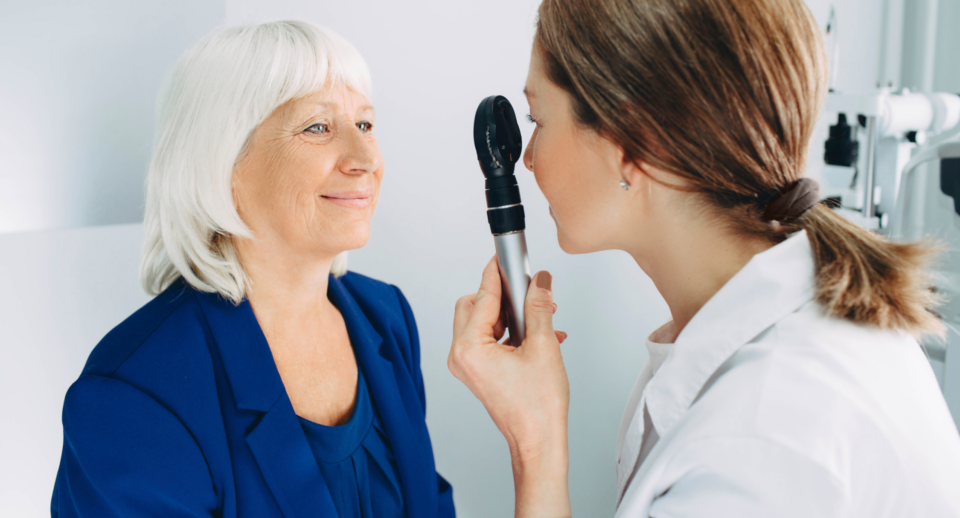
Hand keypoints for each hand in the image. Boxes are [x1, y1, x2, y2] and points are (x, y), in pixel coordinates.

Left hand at [449, 256, 570, 516]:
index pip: (483, 296)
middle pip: (474, 305)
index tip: (505, 256)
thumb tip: (539, 282)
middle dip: (504, 297)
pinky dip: (510, 333)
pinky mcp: (477, 372)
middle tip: (528, 291)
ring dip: (511, 316)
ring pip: (482, 322)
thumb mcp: (544, 346)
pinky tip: (538, 335)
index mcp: (469, 347)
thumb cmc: (537, 406)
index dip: (498, 273)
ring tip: (541, 318)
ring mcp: (467, 366)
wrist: (538, 440)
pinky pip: (488, 339)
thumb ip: (539, 307)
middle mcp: (461, 356)